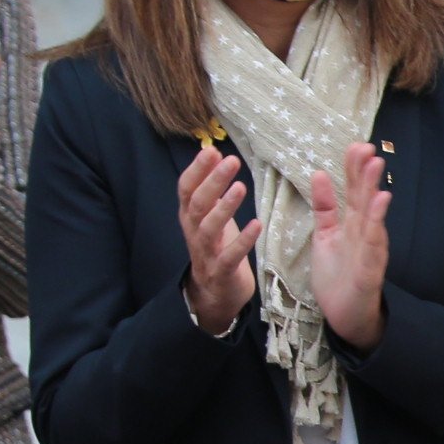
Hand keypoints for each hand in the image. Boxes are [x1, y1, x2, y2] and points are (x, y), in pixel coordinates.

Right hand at [177, 141, 257, 335]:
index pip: (186, 189)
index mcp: (190, 216)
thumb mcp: (209, 215)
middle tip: (230, 161)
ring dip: (225, 207)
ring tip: (240, 187)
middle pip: (198, 204)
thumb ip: (209, 188)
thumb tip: (213, 153)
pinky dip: (243, 241)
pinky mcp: (221, 272)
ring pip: (209, 228)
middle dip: (213, 181)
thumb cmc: (216, 247)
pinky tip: (256, 224)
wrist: (215, 293)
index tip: (211, 150)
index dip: (197, 170)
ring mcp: (206, 253)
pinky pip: (230, 256)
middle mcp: (194, 232)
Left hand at [307, 140, 392, 349]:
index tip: (355, 145)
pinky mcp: (370, 266)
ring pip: (371, 213)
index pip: (353, 189)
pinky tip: (381, 200)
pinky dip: (376, 220)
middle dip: (364, 171)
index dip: (353, 167)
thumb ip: (324, 207)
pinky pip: (373, 241)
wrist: (344, 316)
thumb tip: (320, 172)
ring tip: (376, 163)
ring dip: (373, 188)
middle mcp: (363, 231)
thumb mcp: (325, 235)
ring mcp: (369, 248)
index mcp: (351, 223)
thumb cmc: (337, 277)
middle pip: (363, 196)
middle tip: (367, 146)